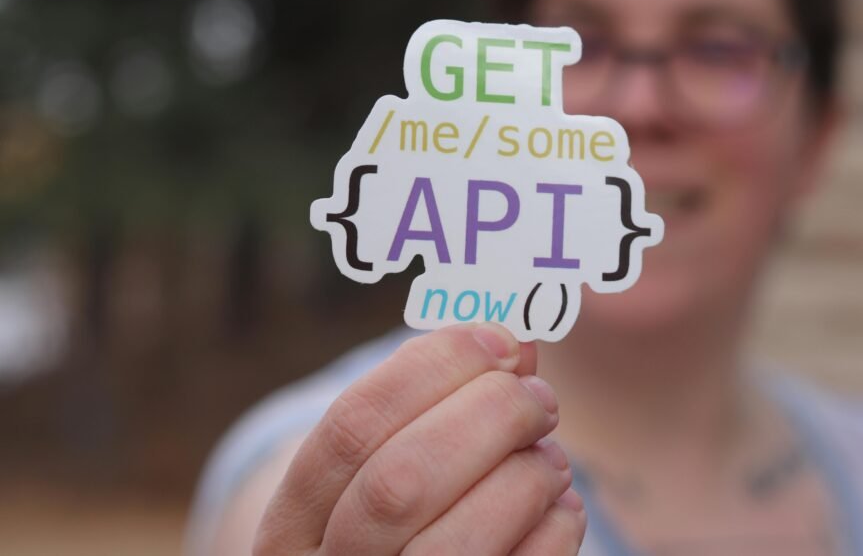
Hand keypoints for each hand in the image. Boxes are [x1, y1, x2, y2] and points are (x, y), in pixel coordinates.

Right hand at [253, 323, 585, 554]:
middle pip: (401, 481)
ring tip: (549, 456)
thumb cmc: (399, 525)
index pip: (352, 423)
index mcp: (292, 523)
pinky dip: (552, 529)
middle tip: (540, 399)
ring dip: (523, 479)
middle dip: (490, 418)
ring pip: (455, 544)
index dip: (436, 367)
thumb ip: (440, 400)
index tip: (502, 339)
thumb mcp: (387, 465)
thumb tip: (518, 337)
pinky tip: (559, 504)